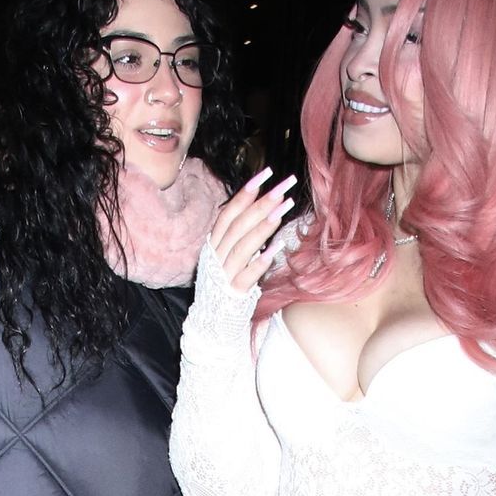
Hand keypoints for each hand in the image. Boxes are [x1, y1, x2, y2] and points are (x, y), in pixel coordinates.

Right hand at [210, 169, 296, 291]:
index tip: (266, 174)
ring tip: (283, 210)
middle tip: (284, 186)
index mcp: (214, 244)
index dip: (246, 192)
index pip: (229, 212)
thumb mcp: (229, 256)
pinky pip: (246, 276)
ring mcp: (223, 274)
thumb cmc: (225, 285)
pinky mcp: (233, 293)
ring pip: (242, 246)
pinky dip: (259, 263)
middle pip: (239, 224)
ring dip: (263, 227)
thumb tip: (264, 209)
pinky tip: (275, 251)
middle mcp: (216, 256)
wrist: (211, 322)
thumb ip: (242, 235)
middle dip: (262, 203)